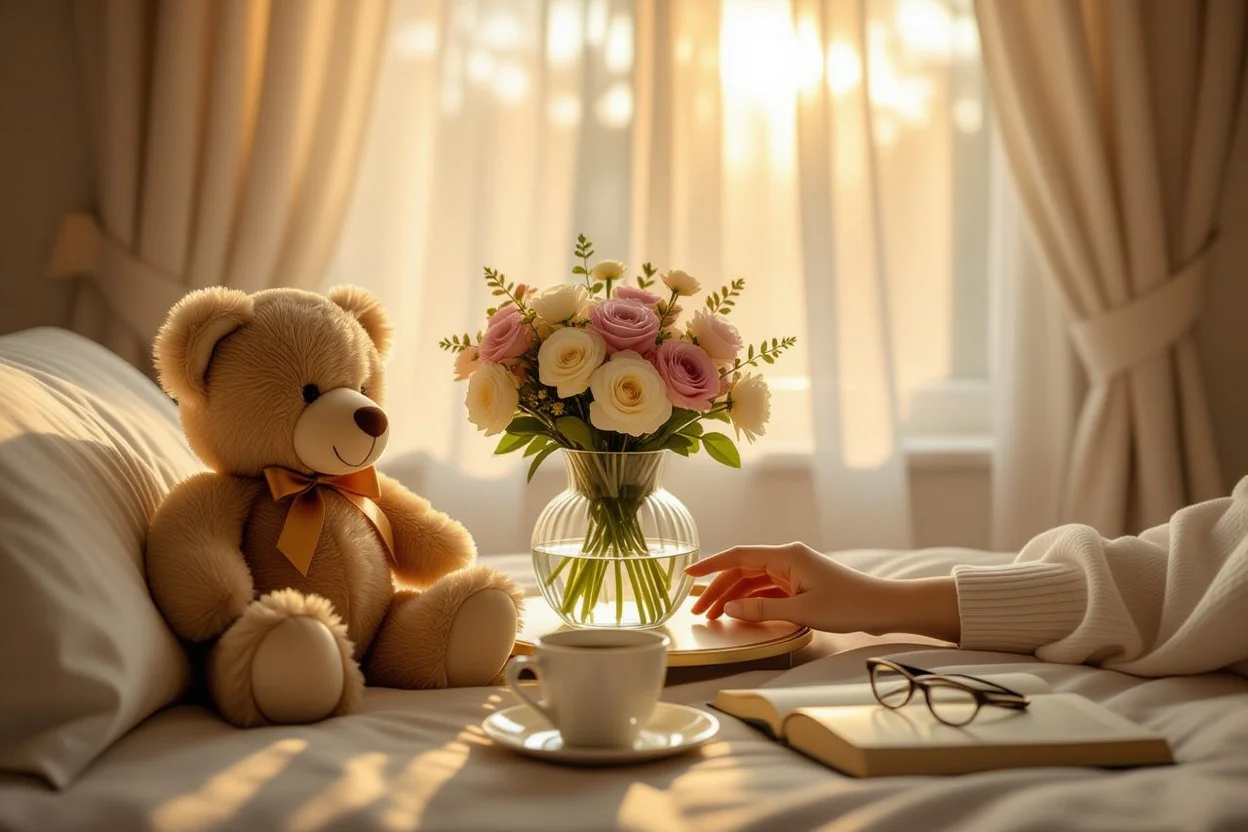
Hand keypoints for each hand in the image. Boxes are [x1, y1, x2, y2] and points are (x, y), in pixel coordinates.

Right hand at [685, 542, 960, 640]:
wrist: (884, 608)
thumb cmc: (849, 606)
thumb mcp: (803, 611)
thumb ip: (763, 610)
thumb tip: (729, 609)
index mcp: (787, 555)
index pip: (739, 556)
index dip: (711, 565)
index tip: (688, 576)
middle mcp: (788, 558)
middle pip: (743, 571)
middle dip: (719, 590)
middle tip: (698, 613)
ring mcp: (795, 572)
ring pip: (754, 582)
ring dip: (734, 598)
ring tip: (714, 618)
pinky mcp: (802, 585)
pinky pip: (768, 591)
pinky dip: (752, 602)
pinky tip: (740, 616)